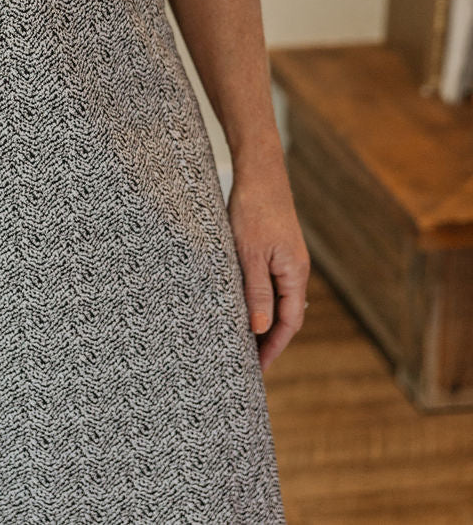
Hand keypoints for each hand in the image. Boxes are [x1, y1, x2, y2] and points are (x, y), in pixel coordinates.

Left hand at [226, 151, 310, 372]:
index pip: (289, 322)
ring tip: (244, 340)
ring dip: (264, 319)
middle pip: (286, 314)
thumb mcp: (250, 254)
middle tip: (249, 362)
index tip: (258, 368)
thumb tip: (261, 329)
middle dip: (269, 339)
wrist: (259, 171)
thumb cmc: (253, 209)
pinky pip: (271, 282)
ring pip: (278, 298)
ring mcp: (287, 257)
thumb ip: (257, 291)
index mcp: (294, 273)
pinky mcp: (276, 247)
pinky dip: (260, 299)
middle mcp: (296, 268)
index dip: (274, 346)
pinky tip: (244, 303)